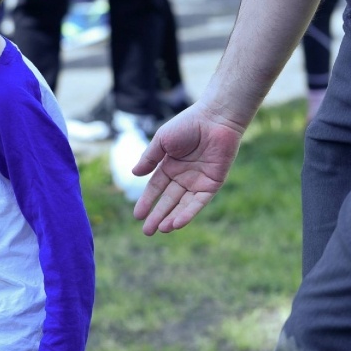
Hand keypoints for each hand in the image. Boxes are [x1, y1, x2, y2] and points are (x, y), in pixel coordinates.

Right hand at [132, 104, 243, 234]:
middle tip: (147, 232)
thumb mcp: (162, 141)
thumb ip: (149, 158)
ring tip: (161, 230)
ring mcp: (198, 180)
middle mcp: (183, 175)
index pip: (156, 188)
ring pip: (183, 204)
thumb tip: (134, 174)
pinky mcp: (212, 183)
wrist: (215, 118)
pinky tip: (177, 223)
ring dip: (172, 218)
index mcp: (170, 165)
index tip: (137, 215)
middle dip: (157, 216)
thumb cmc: (188, 124)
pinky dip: (188, 213)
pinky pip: (199, 202)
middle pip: (168, 200)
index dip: (146, 201)